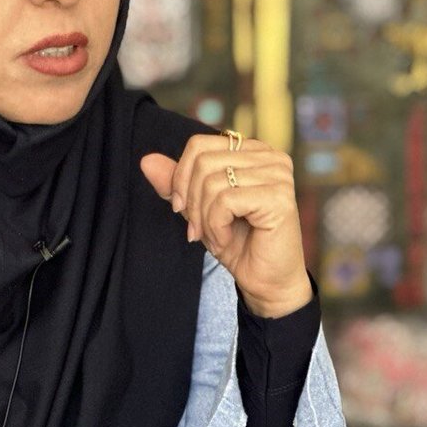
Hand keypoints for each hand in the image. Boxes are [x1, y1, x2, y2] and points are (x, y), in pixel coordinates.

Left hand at [140, 135, 311, 317]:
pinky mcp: (279, 197)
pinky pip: (225, 201)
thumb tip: (147, 160)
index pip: (199, 145)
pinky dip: (216, 226)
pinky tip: (226, 240)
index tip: (180, 208)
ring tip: (215, 236)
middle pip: (203, 162)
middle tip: (197, 230)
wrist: (266, 281)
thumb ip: (176, 183)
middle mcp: (270, 156)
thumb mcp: (198, 208)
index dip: (180, 177)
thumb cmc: (237, 242)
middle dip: (191, 202)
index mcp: (253, 151)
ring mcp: (278, 175)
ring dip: (203, 218)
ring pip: (212, 182)